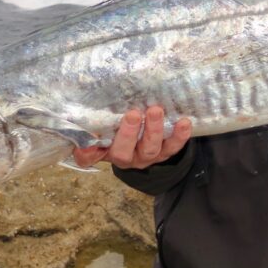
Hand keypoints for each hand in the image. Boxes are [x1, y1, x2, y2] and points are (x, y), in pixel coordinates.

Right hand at [72, 106, 192, 169]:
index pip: (90, 157)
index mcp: (106, 151)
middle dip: (128, 133)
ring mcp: (147, 156)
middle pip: (123, 152)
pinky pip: (173, 147)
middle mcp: (126, 157)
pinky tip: (184, 122)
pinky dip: (179, 136)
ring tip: (156, 110)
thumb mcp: (106, 125)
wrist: (147, 137)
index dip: (88, 152)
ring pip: (150, 148)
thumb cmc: (121, 126)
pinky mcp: (166, 152)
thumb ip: (96, 122)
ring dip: (154, 130)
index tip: (87, 143)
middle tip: (132, 114)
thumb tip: (84, 124)